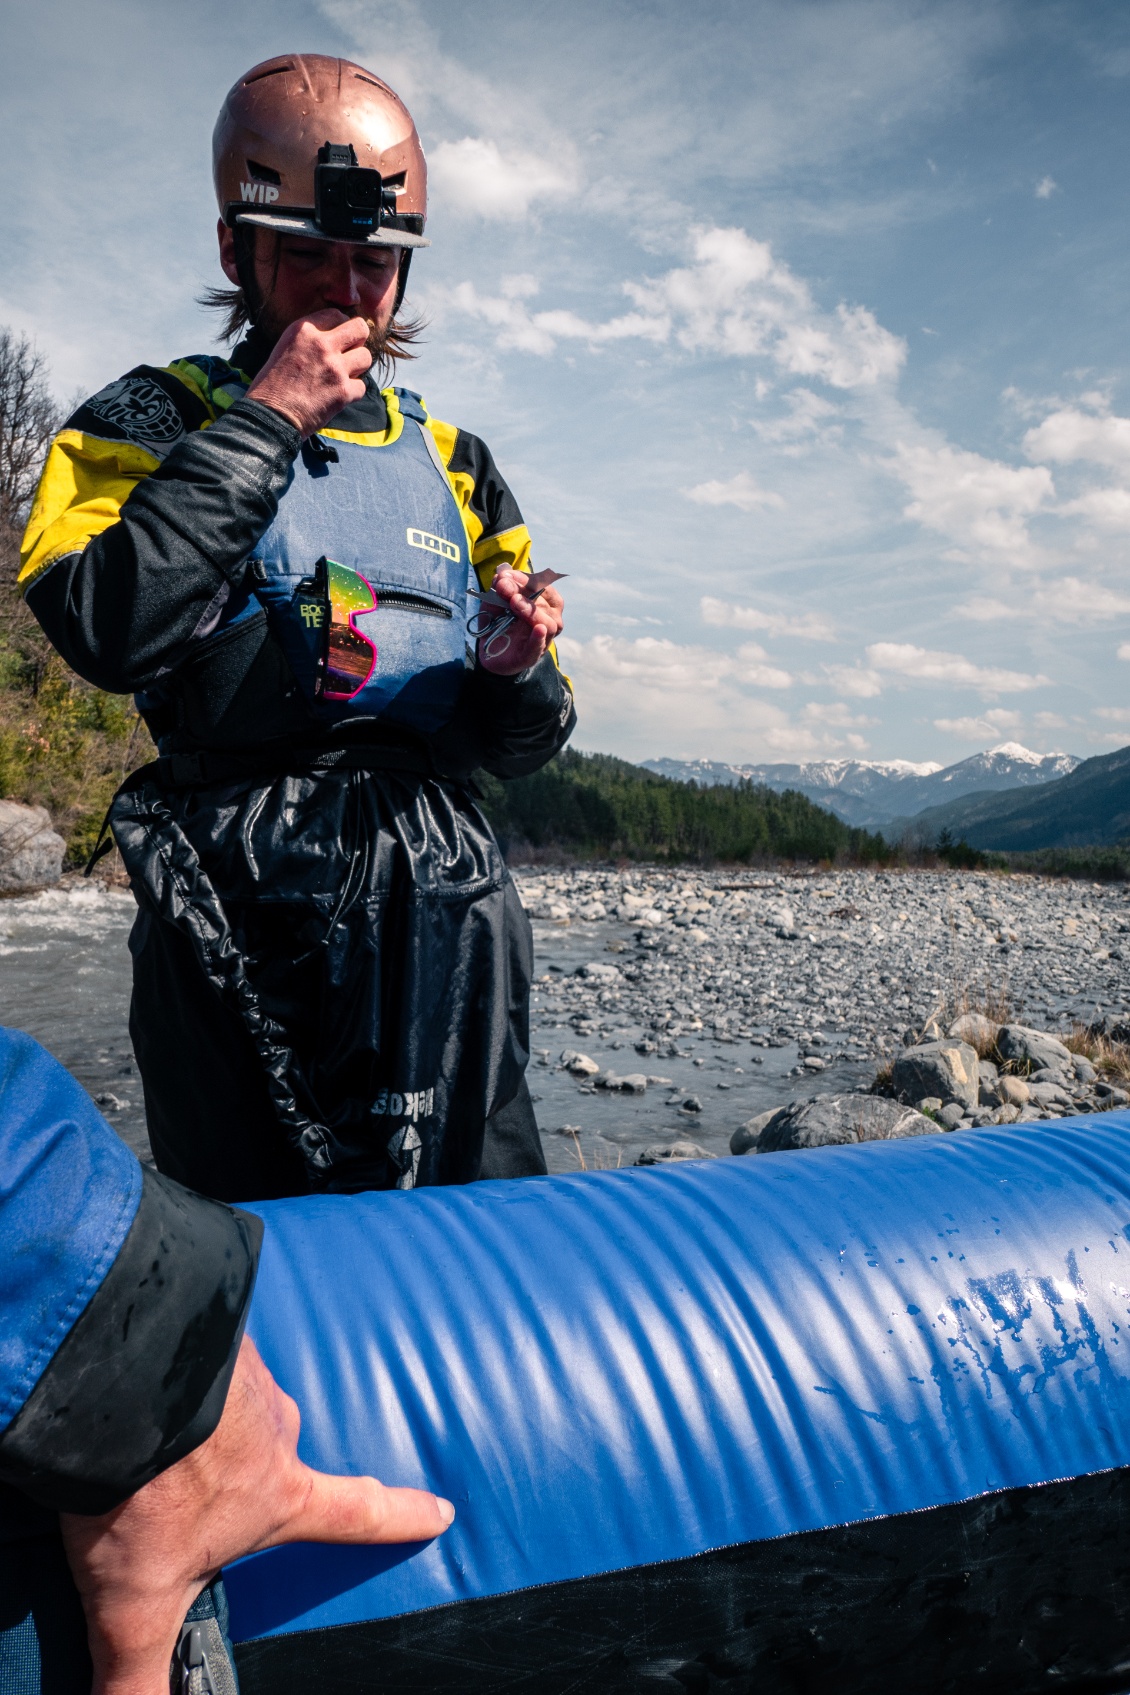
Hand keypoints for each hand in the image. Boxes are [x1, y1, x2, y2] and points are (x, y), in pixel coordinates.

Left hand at [60, 1336, 451, 1694]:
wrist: (118, 1383)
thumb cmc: (143, 1491)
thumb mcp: (137, 1602)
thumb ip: (139, 1671)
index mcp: (278, 1493)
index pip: (356, 1514)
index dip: (401, 1517)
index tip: (441, 1510)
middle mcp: (276, 1429)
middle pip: (276, 1452)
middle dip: (246, 1466)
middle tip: (199, 1482)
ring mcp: (246, 1375)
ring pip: (231, 1402)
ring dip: (199, 1421)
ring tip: (148, 1441)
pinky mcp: (211, 1334)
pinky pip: (202, 1359)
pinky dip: (176, 1379)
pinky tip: (134, 1394)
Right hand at [246, 310, 371, 436]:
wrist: (271, 416)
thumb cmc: (272, 385)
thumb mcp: (285, 347)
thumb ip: (310, 339)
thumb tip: (334, 336)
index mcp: (304, 330)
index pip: (337, 315)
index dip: (341, 327)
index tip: (337, 339)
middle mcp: (322, 345)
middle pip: (359, 329)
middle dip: (358, 340)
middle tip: (350, 352)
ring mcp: (335, 368)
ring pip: (366, 357)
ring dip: (358, 367)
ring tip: (343, 375)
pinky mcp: (344, 392)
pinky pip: (362, 386)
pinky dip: (353, 392)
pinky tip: (338, 395)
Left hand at [478, 568, 564, 675]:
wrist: (489, 652)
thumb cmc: (499, 623)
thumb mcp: (495, 602)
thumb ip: (498, 590)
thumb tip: (501, 576)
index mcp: (545, 603)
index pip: (542, 586)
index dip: (525, 579)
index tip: (505, 575)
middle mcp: (550, 619)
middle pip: (545, 603)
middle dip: (524, 592)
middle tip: (505, 586)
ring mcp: (543, 639)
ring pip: (549, 624)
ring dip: (532, 611)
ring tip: (515, 603)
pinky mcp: (531, 656)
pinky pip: (539, 646)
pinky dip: (538, 638)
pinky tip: (538, 629)